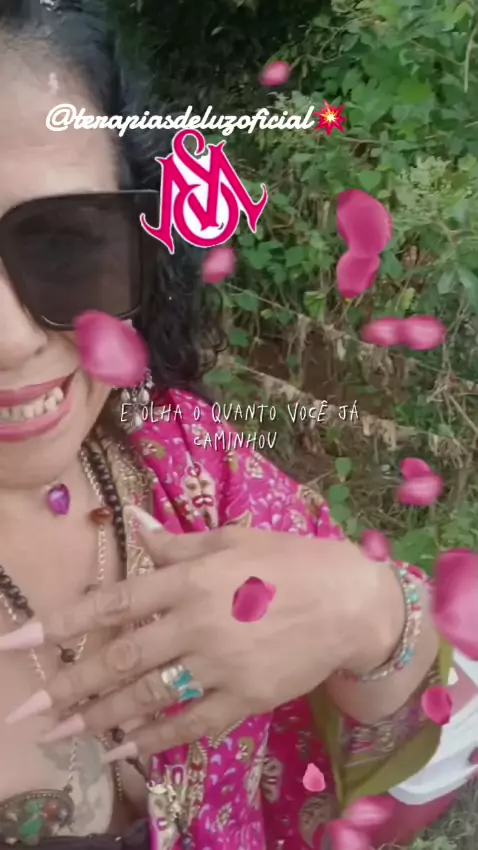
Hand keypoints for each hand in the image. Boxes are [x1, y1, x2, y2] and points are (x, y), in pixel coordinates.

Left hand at [3, 510, 390, 759]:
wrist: (351, 602)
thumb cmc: (291, 560)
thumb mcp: (234, 538)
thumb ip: (177, 543)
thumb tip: (132, 523)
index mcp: (193, 577)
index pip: (115, 602)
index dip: (65, 623)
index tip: (22, 642)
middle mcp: (199, 621)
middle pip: (122, 657)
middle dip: (71, 685)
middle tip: (30, 711)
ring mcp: (222, 663)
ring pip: (149, 695)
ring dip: (101, 716)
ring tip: (63, 733)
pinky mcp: (246, 697)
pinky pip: (191, 723)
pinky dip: (155, 739)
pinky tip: (125, 749)